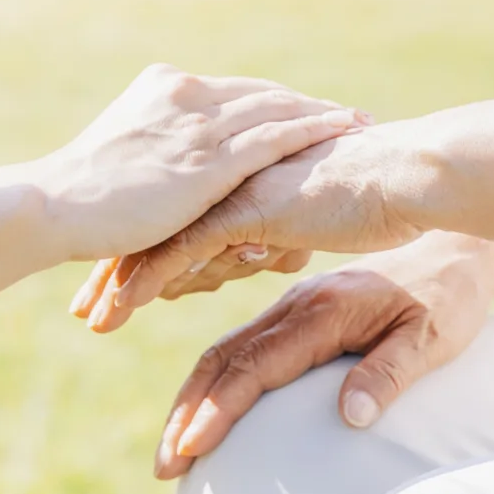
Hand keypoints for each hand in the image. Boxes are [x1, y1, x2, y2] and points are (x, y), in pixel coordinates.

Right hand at [25, 64, 366, 261]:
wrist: (52, 207)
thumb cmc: (76, 199)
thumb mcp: (119, 159)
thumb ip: (152, 153)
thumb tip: (169, 175)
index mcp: (162, 87)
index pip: (234, 92)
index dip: (274, 100)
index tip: (307, 107)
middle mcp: (185, 94)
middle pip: (263, 95)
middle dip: (308, 105)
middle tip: (349, 114)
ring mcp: (198, 124)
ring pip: (277, 110)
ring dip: (323, 114)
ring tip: (361, 122)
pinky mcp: (208, 160)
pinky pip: (275, 136)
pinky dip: (314, 130)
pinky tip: (344, 132)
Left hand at [80, 124, 432, 331]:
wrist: (410, 177)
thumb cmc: (377, 198)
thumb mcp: (308, 218)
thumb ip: (273, 229)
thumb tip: (253, 247)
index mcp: (238, 174)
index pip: (174, 210)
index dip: (140, 245)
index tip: (107, 281)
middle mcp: (227, 176)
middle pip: (155, 222)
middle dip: (115, 266)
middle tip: (83, 307)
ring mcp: (234, 188)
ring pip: (160, 236)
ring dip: (121, 280)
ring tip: (93, 319)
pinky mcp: (247, 207)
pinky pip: (184, 247)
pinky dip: (147, 278)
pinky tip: (121, 306)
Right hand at [150, 233, 493, 479]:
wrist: (454, 248)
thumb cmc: (447, 298)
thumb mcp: (433, 337)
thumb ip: (390, 373)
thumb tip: (351, 417)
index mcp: (325, 310)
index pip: (257, 365)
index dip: (219, 409)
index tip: (193, 447)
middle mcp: (298, 303)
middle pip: (225, 358)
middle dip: (189, 411)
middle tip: (166, 464)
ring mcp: (292, 304)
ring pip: (225, 350)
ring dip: (193, 398)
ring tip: (174, 447)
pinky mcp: (296, 310)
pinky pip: (241, 344)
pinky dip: (213, 379)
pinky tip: (204, 408)